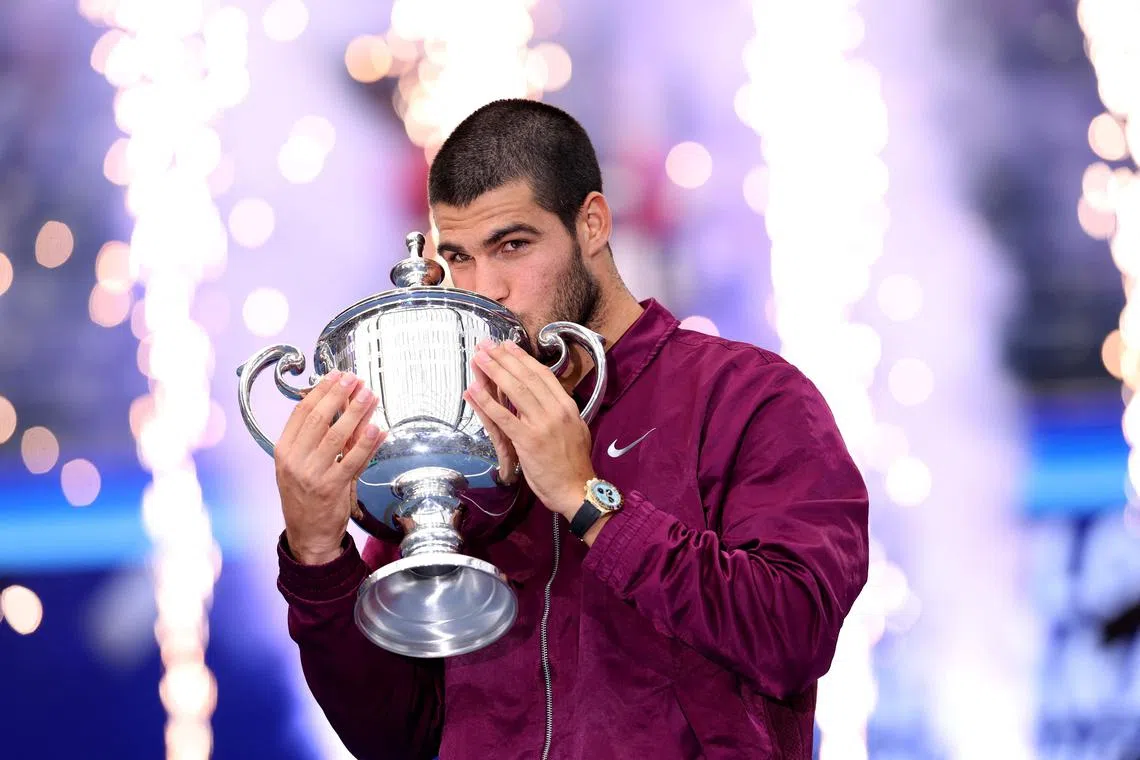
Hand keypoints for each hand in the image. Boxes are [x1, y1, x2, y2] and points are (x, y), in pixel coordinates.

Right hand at [275, 370, 386, 564]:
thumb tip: (343, 406)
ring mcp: (312, 475)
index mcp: (284, 451)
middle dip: (338, 395)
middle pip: (318, 419)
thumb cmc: (307, 497)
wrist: (308, 536)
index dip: (320, 391)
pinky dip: (366, 443)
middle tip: (355, 379)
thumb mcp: (302, 464)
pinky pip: (352, 460)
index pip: (301, 412)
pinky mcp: (332, 488)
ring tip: (369, 395)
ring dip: (356, 412)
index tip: (336, 376)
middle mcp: (294, 461)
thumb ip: (319, 438)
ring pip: (336, 436)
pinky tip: (377, 428)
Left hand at [463, 340, 593, 517]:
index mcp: (567, 407)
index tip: (508, 345)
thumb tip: (549, 399)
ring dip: (493, 371)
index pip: (543, 375)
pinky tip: (473, 389)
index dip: (523, 358)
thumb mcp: (576, 430)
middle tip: (486, 344)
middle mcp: (556, 410)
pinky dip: (486, 401)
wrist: (577, 489)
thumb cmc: (574, 464)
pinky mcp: (527, 440)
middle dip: (503, 358)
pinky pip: (503, 416)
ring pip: (515, 390)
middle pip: (526, 377)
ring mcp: (542, 424)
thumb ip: (562, 413)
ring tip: (478, 357)